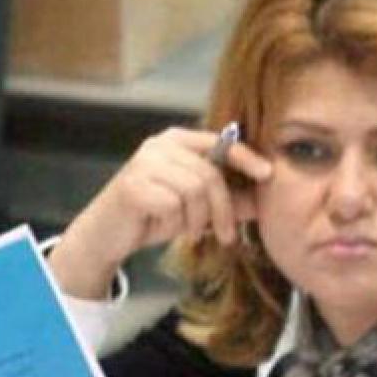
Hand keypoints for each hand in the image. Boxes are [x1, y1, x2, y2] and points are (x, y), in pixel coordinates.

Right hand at [47, 126, 272, 298]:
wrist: (108, 235)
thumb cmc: (153, 216)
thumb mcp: (196, 208)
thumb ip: (227, 201)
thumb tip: (264, 201)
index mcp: (177, 141)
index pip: (220, 142)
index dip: (246, 157)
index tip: (268, 173)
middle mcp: (160, 145)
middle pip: (210, 174)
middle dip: (223, 209)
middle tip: (226, 235)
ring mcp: (144, 163)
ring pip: (193, 190)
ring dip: (198, 220)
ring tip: (192, 233)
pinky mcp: (133, 185)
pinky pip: (172, 204)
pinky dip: (176, 223)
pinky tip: (167, 228)